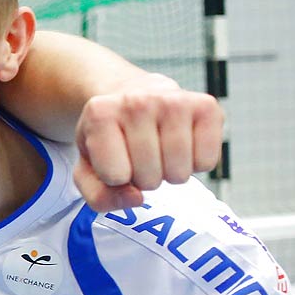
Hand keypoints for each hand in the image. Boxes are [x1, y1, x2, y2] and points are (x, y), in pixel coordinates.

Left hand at [72, 76, 222, 211]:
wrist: (135, 95)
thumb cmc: (111, 137)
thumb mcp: (88, 168)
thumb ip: (100, 196)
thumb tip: (137, 199)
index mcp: (100, 114)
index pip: (115, 177)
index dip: (115, 179)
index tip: (114, 158)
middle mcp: (137, 102)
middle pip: (149, 179)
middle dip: (143, 178)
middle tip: (139, 156)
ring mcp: (174, 101)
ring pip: (179, 173)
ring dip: (170, 173)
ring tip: (160, 151)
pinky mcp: (206, 106)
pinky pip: (207, 162)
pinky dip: (195, 164)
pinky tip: (183, 145)